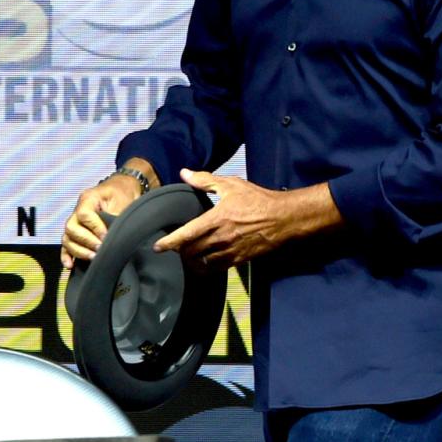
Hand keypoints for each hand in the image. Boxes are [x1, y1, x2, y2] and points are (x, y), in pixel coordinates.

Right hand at [61, 173, 144, 268]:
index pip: (84, 214)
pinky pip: (66, 244)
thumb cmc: (123, 193)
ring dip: (79, 251)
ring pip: (67, 238)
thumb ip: (115, 218)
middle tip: (100, 249)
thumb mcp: (123, 201)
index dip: (95, 228)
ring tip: (93, 258)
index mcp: (88, 198)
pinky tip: (70, 265)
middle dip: (86, 242)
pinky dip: (67, 255)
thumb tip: (111, 238)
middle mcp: (77, 209)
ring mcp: (75, 221)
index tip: (106, 237)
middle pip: (71, 228)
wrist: (122, 188)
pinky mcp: (76, 231)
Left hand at [155, 169, 342, 268]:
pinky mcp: (240, 260)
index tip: (158, 247)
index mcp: (217, 218)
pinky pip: (218, 268)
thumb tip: (185, 173)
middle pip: (192, 251)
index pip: (187, 233)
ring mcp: (231, 250)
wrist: (283, 218)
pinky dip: (207, 268)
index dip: (170, 242)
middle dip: (180, 252)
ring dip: (192, 262)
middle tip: (175, 249)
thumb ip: (205, 180)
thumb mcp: (232, 185)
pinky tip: (204, 263)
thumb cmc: (258, 199)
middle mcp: (222, 237)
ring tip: (187, 257)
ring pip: (203, 263)